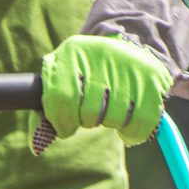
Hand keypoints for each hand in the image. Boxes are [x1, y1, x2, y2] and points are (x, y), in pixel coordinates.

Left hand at [39, 34, 175, 146]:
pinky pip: (140, 122)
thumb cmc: (86, 72)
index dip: (61, 122)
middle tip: (90, 114)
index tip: (66, 126)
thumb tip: (36, 146)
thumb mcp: (60, 81)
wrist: (131, 42)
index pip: (61, 98)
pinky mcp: (152, 79)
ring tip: (109, 111)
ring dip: (110, 124)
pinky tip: (126, 125)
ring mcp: (129, 66)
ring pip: (114, 118)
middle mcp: (101, 55)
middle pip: (89, 112)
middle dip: (87, 121)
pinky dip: (131, 133)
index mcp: (72, 52)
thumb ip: (44, 114)